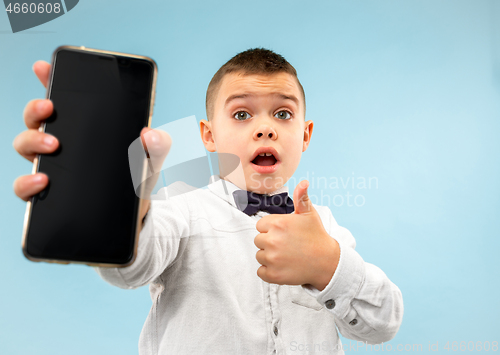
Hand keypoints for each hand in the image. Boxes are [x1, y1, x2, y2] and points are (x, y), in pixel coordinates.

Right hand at [12, 61, 171, 222]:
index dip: (50, 80)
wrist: (134, 217)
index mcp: (86, 130)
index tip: (44, 67)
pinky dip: (27, 182)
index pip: (64, 102)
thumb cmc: (138, 181)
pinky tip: (42, 180)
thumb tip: (150, 134)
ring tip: (51, 145)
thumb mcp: (150, 161)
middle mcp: (64, 145)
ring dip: (31, 141)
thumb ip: (157, 146)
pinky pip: (25, 187)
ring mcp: (54, 168)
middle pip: (37, 120)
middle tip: (49, 109)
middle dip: (36, 109)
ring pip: (25, 147)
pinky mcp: (49, 195)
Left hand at [254, 180, 339, 289]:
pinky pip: (260, 272)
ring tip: (287, 256)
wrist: (327, 262)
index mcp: (277, 224)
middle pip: (258, 241)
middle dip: (270, 243)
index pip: (260, 226)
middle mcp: (272, 240)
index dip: (272, 230)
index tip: (285, 234)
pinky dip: (269, 271)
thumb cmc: (316, 236)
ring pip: (259, 256)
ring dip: (269, 257)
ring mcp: (272, 259)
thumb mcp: (309, 214)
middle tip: (287, 245)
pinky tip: (283, 267)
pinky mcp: (273, 275)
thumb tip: (303, 182)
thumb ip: (301, 197)